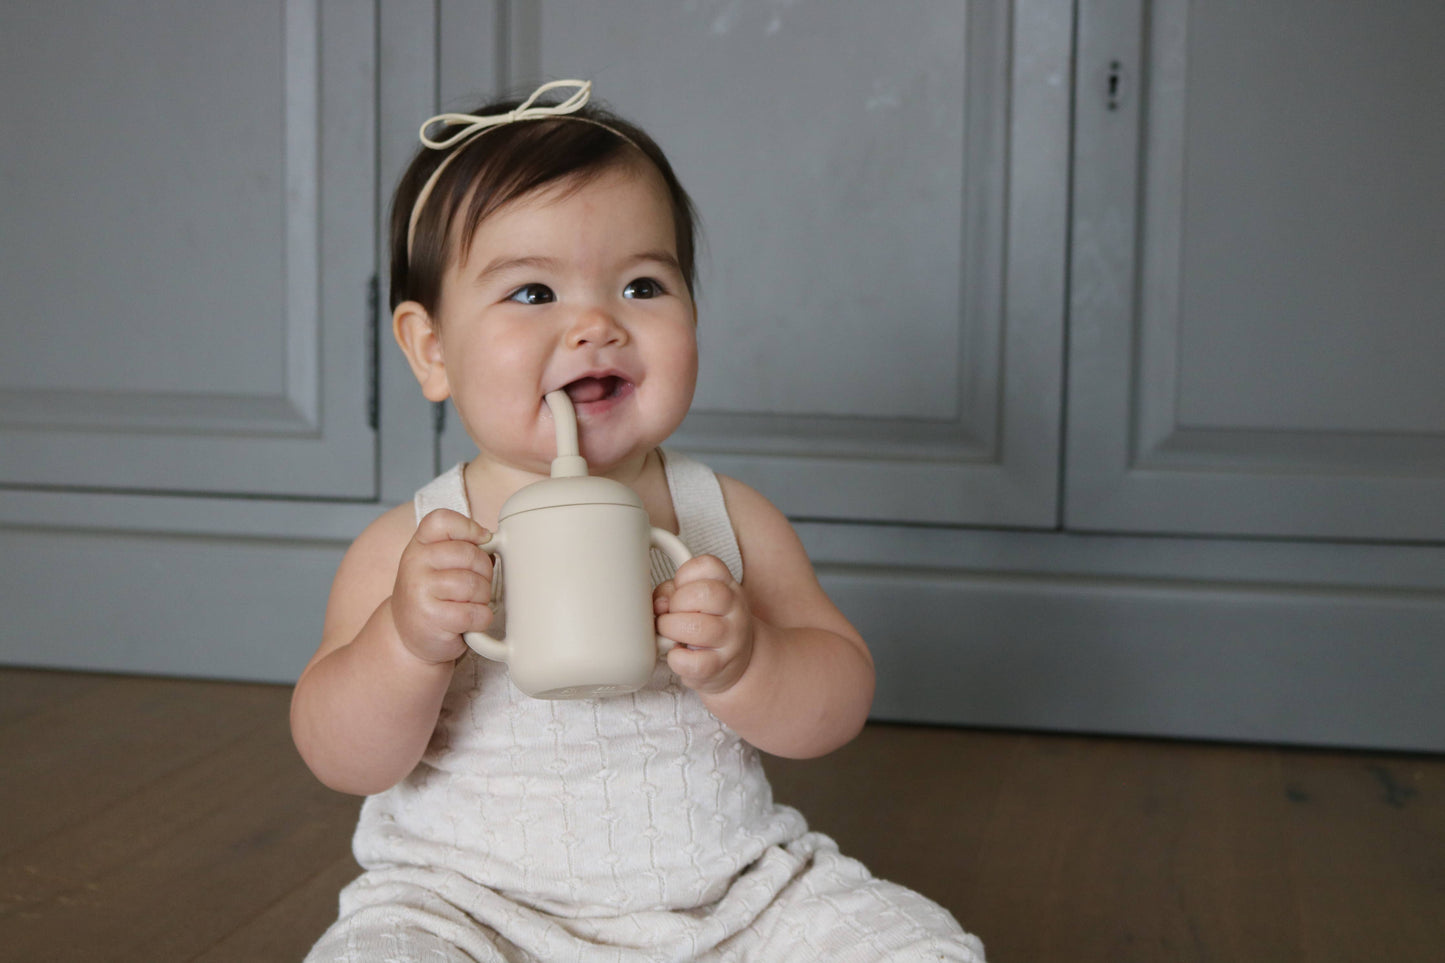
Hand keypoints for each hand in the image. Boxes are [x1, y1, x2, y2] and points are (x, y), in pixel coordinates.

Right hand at [390, 508, 494, 664]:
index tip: (483, 541)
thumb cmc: (433, 594)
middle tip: (477, 585)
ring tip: (471, 603)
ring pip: (473, 584)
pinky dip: (481, 619)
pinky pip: (474, 612)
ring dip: (482, 598)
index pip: (443, 520)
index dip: (469, 528)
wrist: (408, 633)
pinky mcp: (430, 617)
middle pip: (469, 554)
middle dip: (485, 572)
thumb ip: (462, 548)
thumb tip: (495, 542)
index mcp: (419, 544)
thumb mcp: (439, 564)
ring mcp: (419, 589)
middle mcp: (414, 562)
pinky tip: (470, 621)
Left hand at [655, 554, 753, 693]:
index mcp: (727, 586)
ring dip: (671, 629)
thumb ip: (672, 593)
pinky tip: (677, 654)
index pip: (708, 565)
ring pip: (698, 627)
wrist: (737, 661)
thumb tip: (658, 604)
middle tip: (671, 614)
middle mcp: (735, 609)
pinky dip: (676, 658)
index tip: (679, 589)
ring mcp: (731, 638)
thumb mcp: (696, 601)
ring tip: (669, 634)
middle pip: (705, 593)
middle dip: (676, 603)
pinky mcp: (721, 665)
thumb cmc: (708, 625)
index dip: (684, 575)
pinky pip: (694, 662)